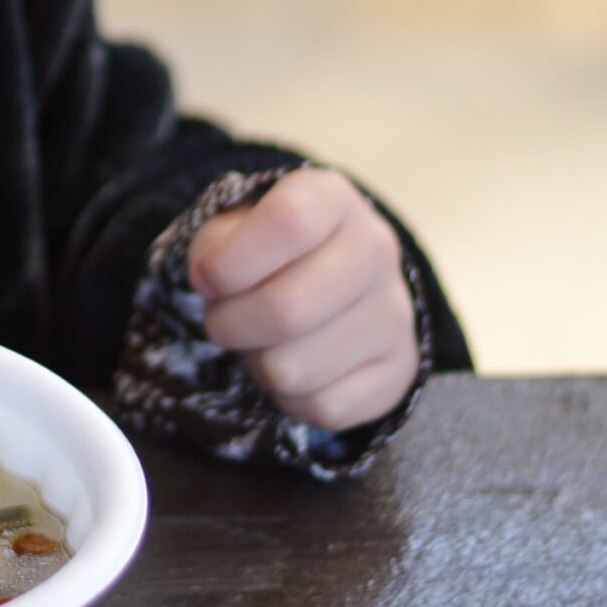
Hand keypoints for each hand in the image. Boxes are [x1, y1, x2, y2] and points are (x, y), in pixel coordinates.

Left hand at [185, 168, 416, 433]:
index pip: (289, 223)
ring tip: (263, 340)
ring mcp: (396, 313)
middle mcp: (377, 250)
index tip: (206, 278)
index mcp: (332, 199)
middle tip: (223, 319)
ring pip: (296, 369)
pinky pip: (324, 407)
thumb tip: (210, 279)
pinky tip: (295, 365)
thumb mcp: (231, 228)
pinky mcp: (399, 369)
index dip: (230, 262)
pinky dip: (291, 398)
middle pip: (287, 310)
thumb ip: (213, 245)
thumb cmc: (264, 250)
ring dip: (258, 363)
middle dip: (231, 324)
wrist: (326, 277)